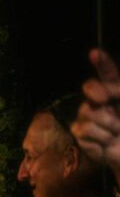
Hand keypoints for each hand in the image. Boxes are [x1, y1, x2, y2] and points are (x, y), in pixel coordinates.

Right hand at [74, 49, 119, 174]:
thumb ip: (118, 93)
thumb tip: (100, 95)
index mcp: (116, 93)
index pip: (108, 74)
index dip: (101, 63)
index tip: (95, 53)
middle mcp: (100, 102)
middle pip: (90, 87)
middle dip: (98, 91)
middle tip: (107, 102)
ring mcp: (87, 118)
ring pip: (87, 111)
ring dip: (107, 124)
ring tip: (116, 133)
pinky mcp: (81, 135)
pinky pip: (85, 130)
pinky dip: (101, 138)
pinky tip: (107, 143)